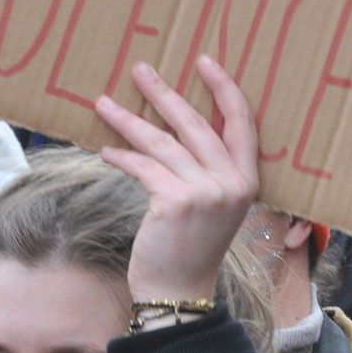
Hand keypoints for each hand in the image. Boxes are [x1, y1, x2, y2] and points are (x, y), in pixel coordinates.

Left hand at [96, 57, 257, 308]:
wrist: (179, 291)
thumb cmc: (190, 247)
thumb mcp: (213, 207)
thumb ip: (206, 170)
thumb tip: (171, 127)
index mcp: (247, 180)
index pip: (242, 123)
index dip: (224, 89)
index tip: (205, 61)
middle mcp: (232, 183)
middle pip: (196, 124)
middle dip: (164, 93)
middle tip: (141, 70)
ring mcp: (206, 192)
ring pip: (162, 142)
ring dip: (129, 120)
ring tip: (104, 103)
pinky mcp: (175, 201)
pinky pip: (143, 166)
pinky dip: (121, 156)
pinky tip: (106, 150)